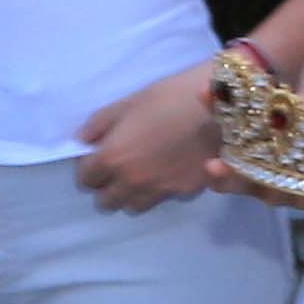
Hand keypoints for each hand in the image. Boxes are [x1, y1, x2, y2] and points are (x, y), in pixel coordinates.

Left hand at [73, 59, 221, 213]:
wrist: (221, 105)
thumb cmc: (170, 96)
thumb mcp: (129, 102)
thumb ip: (100, 124)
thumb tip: (82, 142)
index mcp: (113, 157)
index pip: (86, 180)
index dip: (89, 168)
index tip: (98, 158)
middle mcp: (132, 181)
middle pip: (106, 202)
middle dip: (107, 187)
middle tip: (118, 169)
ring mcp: (160, 191)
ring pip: (133, 207)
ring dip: (131, 194)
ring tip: (142, 175)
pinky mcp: (185, 193)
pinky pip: (163, 199)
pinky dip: (161, 190)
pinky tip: (170, 171)